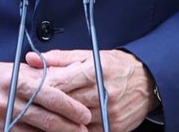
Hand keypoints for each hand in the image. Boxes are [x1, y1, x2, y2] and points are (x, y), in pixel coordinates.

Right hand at [0, 57, 92, 131]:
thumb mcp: (4, 69)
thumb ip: (29, 76)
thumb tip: (58, 80)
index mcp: (11, 81)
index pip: (47, 94)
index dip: (69, 106)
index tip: (84, 114)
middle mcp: (5, 102)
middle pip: (44, 119)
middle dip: (68, 127)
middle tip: (84, 130)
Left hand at [25, 50, 157, 131]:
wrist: (148, 81)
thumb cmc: (116, 66)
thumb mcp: (89, 55)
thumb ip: (59, 59)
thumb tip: (32, 59)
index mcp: (94, 71)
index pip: (61, 83)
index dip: (43, 87)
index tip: (30, 89)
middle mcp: (102, 93)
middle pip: (66, 104)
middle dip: (48, 105)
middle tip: (33, 105)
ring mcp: (109, 114)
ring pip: (75, 122)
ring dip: (59, 121)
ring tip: (47, 116)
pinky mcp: (114, 128)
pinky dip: (75, 130)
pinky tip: (65, 125)